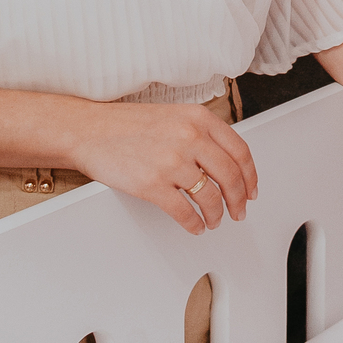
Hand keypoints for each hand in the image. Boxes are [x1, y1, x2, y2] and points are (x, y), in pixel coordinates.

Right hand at [72, 103, 257, 234]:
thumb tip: (225, 161)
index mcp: (198, 119)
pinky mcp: (152, 184)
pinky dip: (194, 224)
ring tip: (214, 220)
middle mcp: (189, 137)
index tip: (251, 189)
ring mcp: (171, 161)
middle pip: (230, 176)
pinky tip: (194, 226)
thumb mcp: (174, 116)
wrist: (90, 130)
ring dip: (216, 214)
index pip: (239, 151)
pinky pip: (184, 212)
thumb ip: (201, 133)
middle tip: (239, 211)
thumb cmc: (128, 124)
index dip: (250, 175)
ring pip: (210, 196)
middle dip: (239, 200)